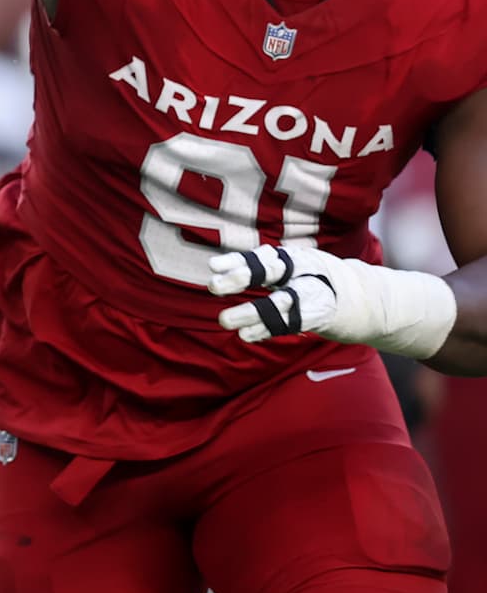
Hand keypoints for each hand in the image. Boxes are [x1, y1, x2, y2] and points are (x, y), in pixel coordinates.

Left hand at [207, 244, 456, 359]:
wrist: (379, 303)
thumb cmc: (330, 286)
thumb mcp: (302, 271)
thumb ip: (271, 271)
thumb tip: (228, 269)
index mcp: (300, 259)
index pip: (266, 257)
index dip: (240, 260)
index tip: (213, 265)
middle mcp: (309, 272)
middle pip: (273, 270)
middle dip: (243, 277)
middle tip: (212, 285)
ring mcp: (319, 294)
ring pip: (282, 302)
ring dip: (252, 312)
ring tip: (224, 321)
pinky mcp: (326, 317)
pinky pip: (295, 323)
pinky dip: (270, 328)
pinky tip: (248, 335)